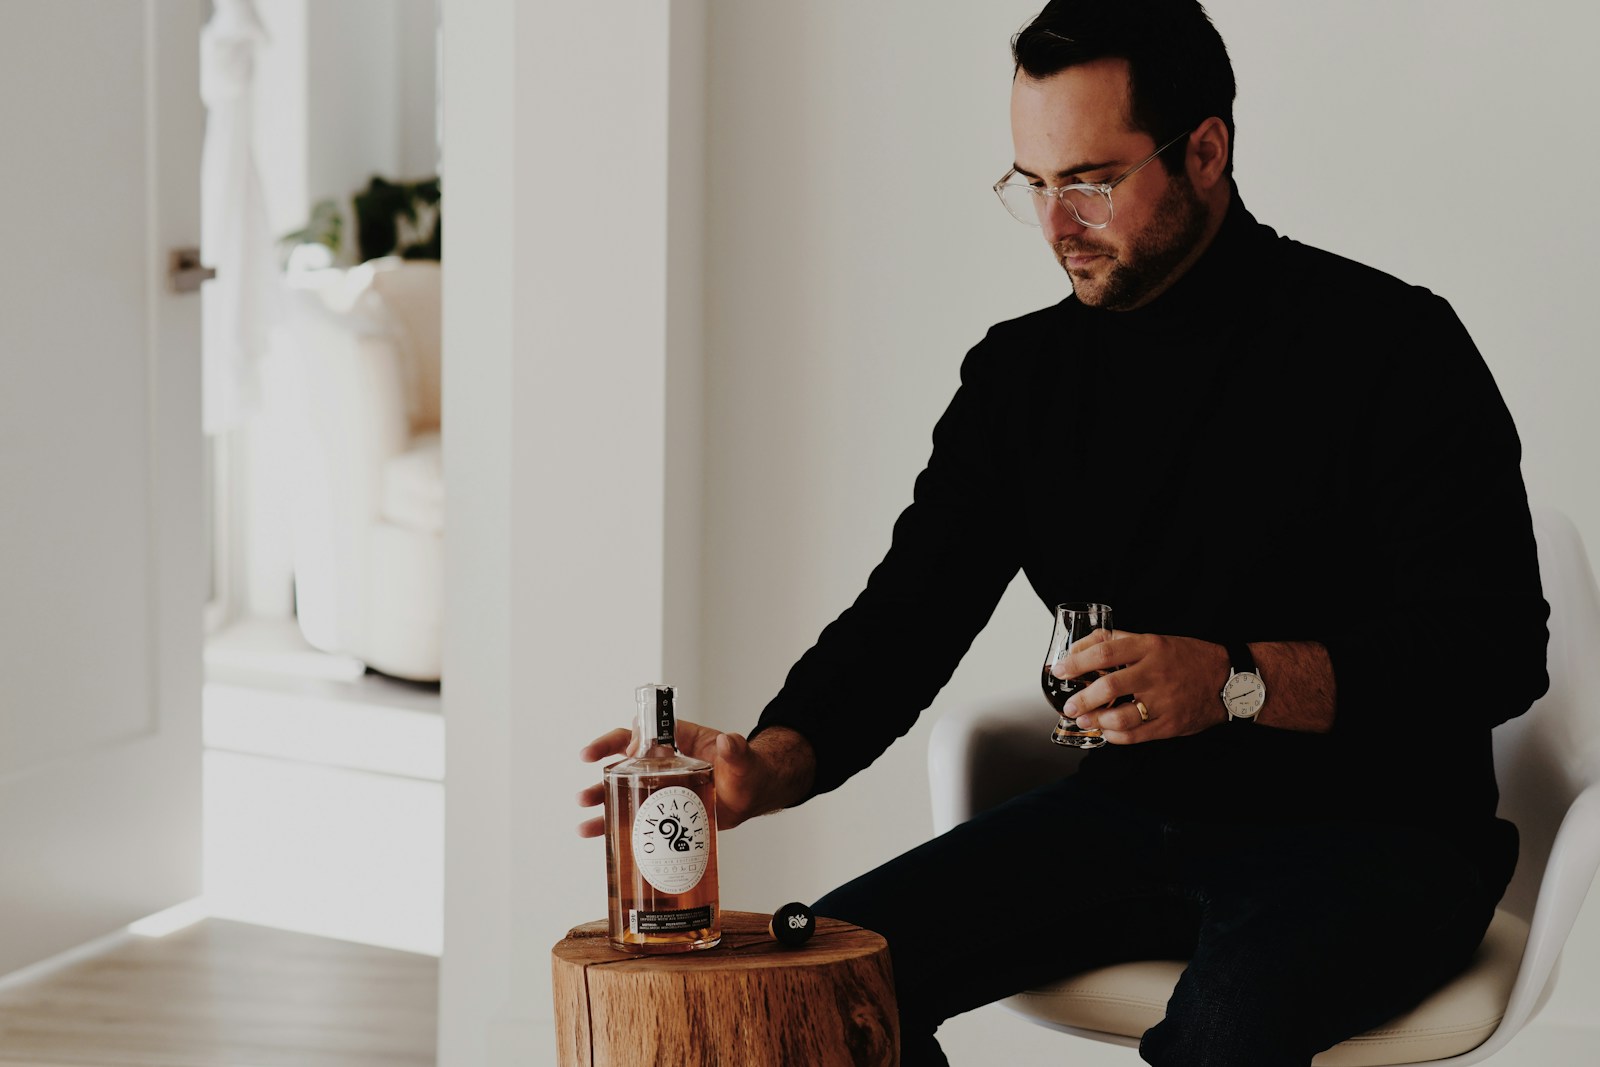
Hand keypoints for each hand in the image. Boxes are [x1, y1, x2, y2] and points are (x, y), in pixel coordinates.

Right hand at [576, 719, 782, 837]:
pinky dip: (613, 823)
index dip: (623, 740)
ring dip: (602, 799)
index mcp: (677, 740)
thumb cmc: (746, 771)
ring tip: (584, 815)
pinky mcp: (662, 809)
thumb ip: (735, 751)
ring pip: (623, 788)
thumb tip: (727, 741)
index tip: (609, 754)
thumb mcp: (741, 760)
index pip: (643, 733)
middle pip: (624, 759)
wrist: (751, 795)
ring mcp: (660, 785)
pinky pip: (632, 813)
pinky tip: (595, 835)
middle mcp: (663, 760)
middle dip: (602, 769)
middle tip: (585, 781)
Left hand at [1052, 630, 1228, 743]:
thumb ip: (1118, 641)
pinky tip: (1106, 731)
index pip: (1104, 652)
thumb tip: (1079, 648)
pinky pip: (1135, 736)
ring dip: (1096, 720)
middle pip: (1109, 686)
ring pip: (1120, 717)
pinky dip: (1114, 736)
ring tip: (1084, 719)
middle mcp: (1155, 673)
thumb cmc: (1187, 658)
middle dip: (1082, 698)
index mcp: (1150, 647)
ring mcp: (1164, 701)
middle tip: (1068, 704)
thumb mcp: (1155, 640)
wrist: (1229, 680)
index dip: (1077, 662)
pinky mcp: (1170, 724)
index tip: (1060, 670)